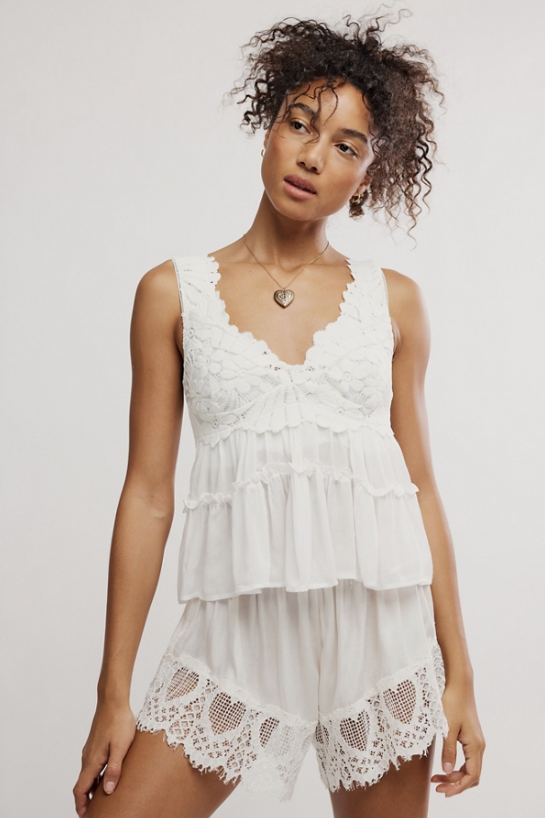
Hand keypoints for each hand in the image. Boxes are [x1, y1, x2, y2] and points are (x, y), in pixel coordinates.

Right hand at [73, 701, 135, 816]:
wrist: (113, 701)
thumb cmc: (119, 721)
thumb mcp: (121, 747)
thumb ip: (114, 768)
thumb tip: (107, 790)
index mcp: (92, 761)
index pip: (81, 789)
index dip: (81, 805)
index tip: (86, 816)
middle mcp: (88, 757)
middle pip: (83, 784)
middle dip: (86, 800)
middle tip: (96, 811)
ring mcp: (91, 750)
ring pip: (88, 775)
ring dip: (92, 788)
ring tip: (103, 798)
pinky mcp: (96, 745)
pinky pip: (92, 766)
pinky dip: (96, 776)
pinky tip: (107, 776)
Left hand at [431, 681, 485, 796]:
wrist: (459, 684)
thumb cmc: (453, 702)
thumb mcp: (447, 727)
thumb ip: (448, 749)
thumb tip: (447, 770)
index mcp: (476, 745)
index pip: (471, 775)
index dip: (458, 786)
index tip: (443, 791)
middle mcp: (479, 746)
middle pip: (471, 775)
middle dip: (455, 784)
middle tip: (437, 787)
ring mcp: (475, 742)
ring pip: (468, 768)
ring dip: (454, 776)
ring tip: (436, 779)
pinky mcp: (470, 737)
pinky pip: (466, 759)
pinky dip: (455, 766)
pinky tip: (443, 767)